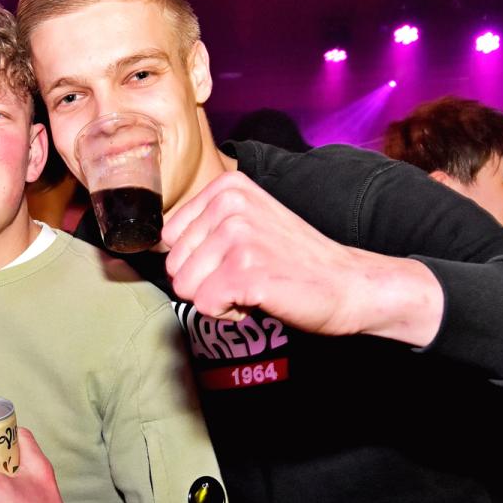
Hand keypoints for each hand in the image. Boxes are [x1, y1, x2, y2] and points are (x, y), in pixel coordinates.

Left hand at [162, 170, 443, 345]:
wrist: (347, 284)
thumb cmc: (291, 261)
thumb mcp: (246, 224)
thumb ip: (203, 226)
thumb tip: (154, 244)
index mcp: (226, 188)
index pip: (168, 237)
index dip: (197, 260)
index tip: (234, 259)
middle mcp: (230, 206)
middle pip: (173, 264)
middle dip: (204, 282)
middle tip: (247, 276)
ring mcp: (239, 237)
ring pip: (185, 287)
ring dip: (217, 298)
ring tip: (254, 286)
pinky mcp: (246, 272)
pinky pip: (204, 306)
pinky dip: (229, 314)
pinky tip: (259, 299)